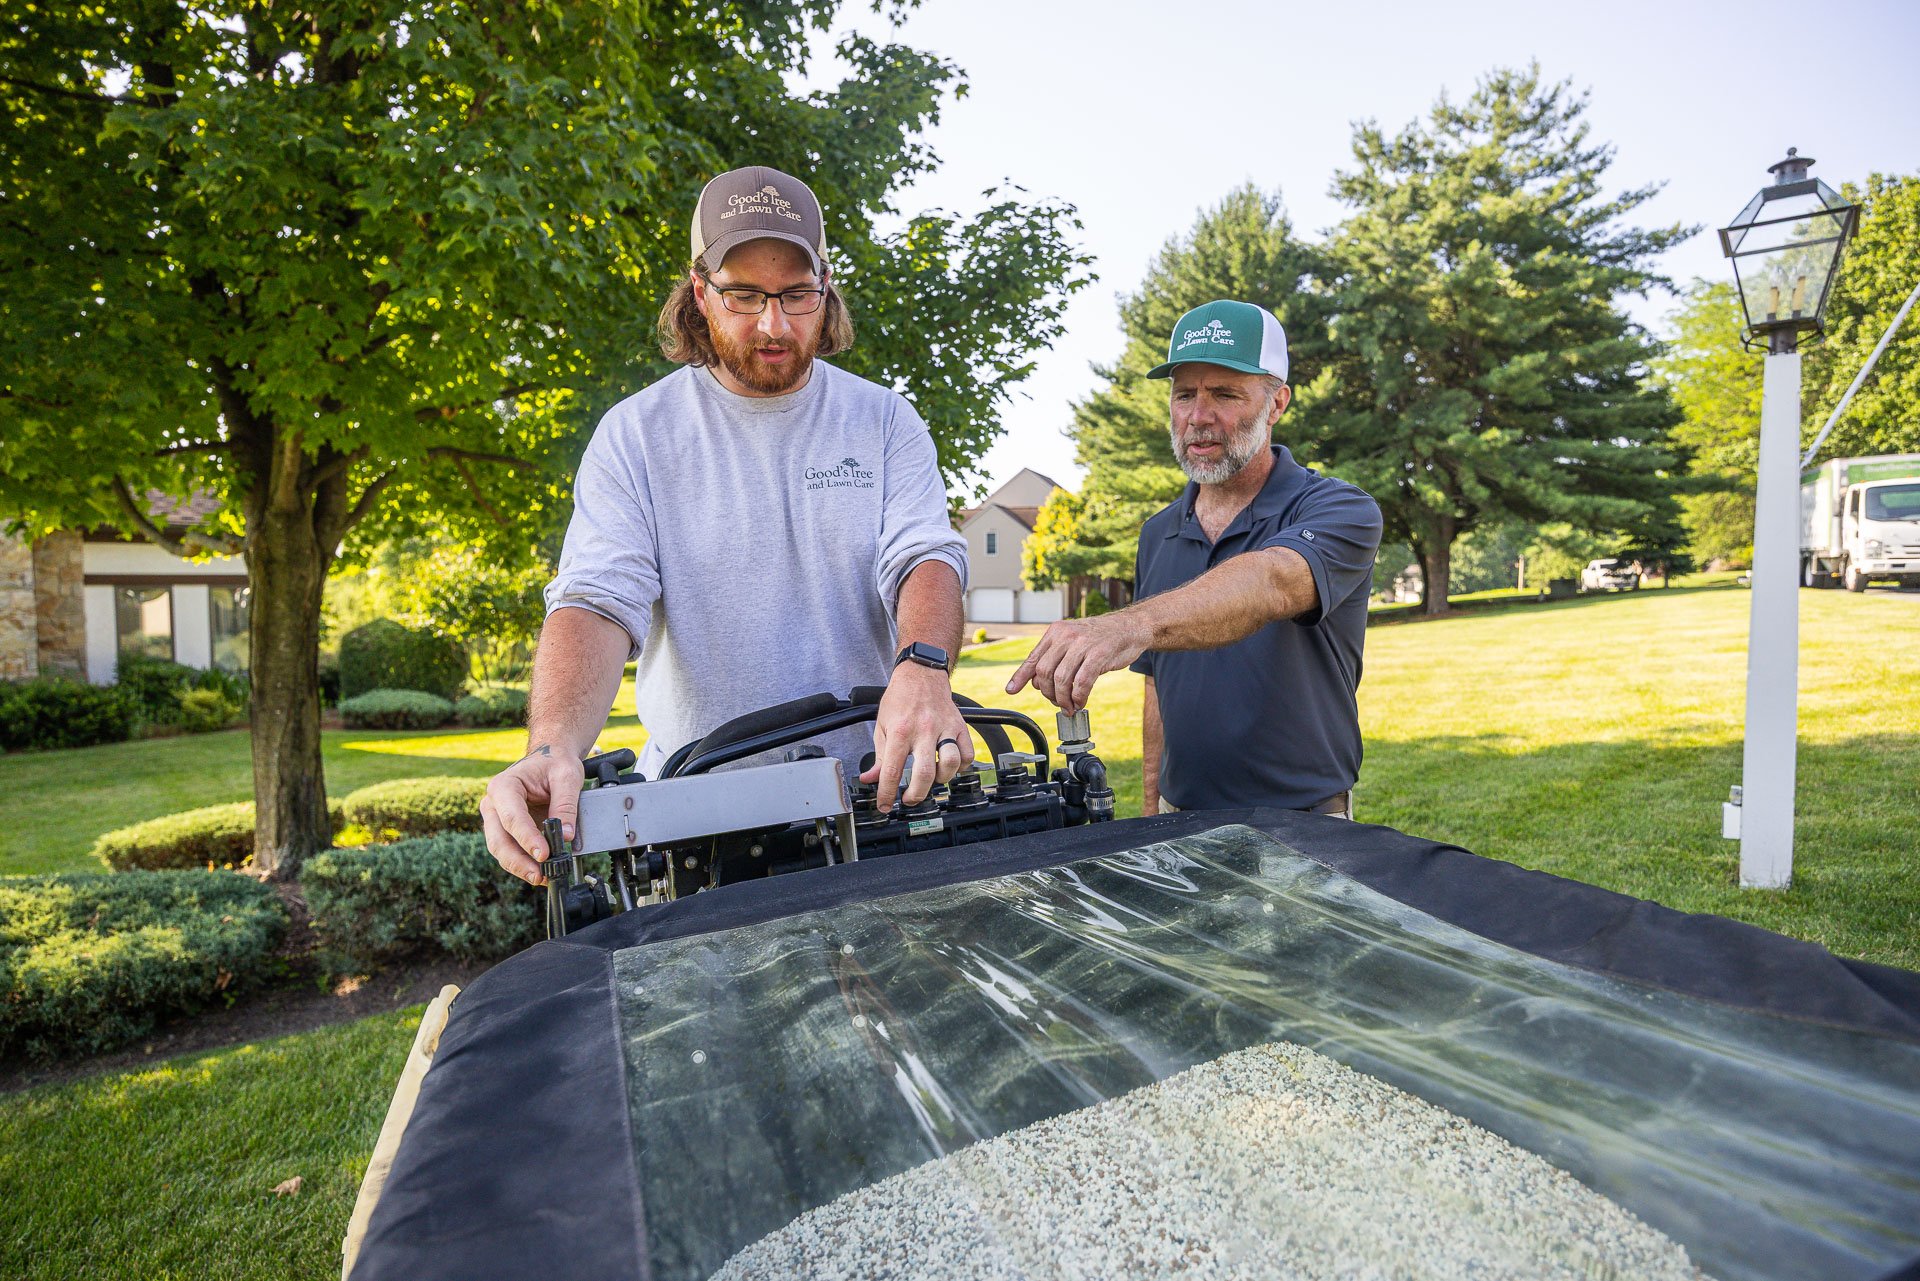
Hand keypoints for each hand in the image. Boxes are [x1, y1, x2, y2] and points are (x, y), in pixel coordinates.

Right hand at [481, 745, 583, 885]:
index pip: (511, 817)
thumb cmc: (554, 763)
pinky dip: (524, 864)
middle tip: (539, 875)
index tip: (544, 854)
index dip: (526, 838)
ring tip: (542, 878)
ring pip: (501, 849)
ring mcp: (497, 819)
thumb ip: (566, 804)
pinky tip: (541, 873)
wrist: (550, 759)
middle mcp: (494, 804)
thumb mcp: (567, 776)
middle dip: (518, 861)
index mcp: (503, 786)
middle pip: (499, 839)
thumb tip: (566, 835)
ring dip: (520, 867)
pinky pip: (511, 851)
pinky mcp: (506, 831)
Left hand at [860, 661, 973, 809]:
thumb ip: (878, 756)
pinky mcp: (960, 726)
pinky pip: (968, 754)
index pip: (891, 770)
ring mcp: (945, 728)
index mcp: (900, 731)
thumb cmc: (900, 699)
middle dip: (916, 795)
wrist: (921, 674)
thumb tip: (870, 779)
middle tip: (909, 799)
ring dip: (941, 779)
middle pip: (924, 773)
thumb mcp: (881, 725)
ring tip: (931, 778)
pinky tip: (949, 765)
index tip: (884, 805)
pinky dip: (961, 766)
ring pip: (950, 763)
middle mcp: (923, 730)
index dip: (886, 793)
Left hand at [1005, 613, 1150, 713]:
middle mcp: (1066, 636)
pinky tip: (1081, 701)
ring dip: (1064, 699)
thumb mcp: (1072, 641)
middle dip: (1048, 694)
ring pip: (1062, 680)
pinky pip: (1082, 683)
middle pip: (1044, 673)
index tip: (1011, 690)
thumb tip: (1032, 681)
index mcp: (1055, 632)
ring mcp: (1082, 644)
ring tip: (1070, 706)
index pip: (1033, 658)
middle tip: (1058, 703)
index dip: (1020, 676)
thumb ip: (1053, 657)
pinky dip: (1079, 697)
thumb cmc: (1099, 638)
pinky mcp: (1099, 654)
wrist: (1129, 628)